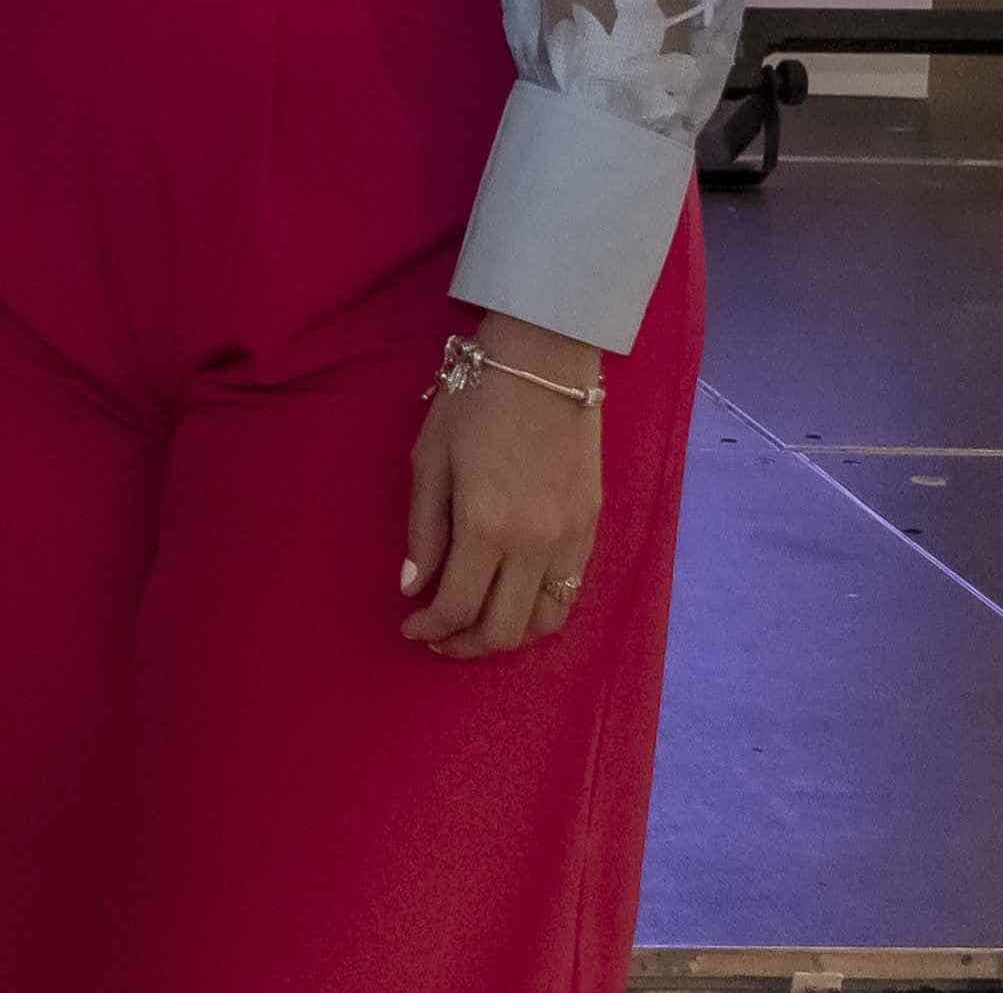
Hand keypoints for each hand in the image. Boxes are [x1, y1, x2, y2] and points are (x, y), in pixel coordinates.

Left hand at [402, 314, 602, 657]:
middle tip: (439, 635)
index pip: (457, 607)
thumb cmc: (474, 401)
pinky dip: (540, 609)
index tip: (409, 625)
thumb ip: (423, 530)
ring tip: (477, 622)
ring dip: (508, 634)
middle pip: (504, 631)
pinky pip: (570, 592)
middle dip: (465, 644)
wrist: (544, 357)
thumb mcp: (430, 459)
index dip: (429, 628)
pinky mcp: (593, 526)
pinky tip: (514, 596)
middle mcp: (534, 543)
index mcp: (486, 526)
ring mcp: (571, 538)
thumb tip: (412, 587)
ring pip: (545, 622)